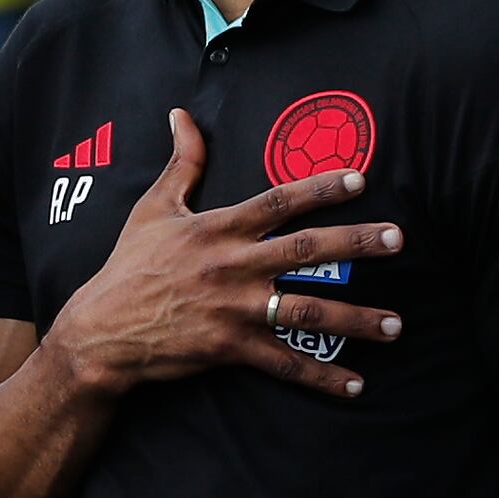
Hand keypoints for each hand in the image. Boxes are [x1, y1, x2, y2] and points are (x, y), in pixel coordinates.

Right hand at [47, 107, 405, 396]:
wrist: (100, 330)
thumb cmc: (129, 265)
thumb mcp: (152, 208)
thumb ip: (182, 162)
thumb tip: (183, 113)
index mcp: (218, 228)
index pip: (277, 200)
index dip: (318, 187)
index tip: (359, 178)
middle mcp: (232, 266)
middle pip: (304, 250)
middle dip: (355, 244)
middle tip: (398, 240)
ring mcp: (233, 309)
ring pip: (306, 311)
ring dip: (356, 319)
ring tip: (397, 324)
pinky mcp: (229, 348)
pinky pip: (284, 363)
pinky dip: (322, 376)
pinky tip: (356, 384)